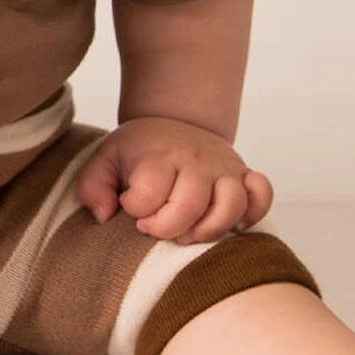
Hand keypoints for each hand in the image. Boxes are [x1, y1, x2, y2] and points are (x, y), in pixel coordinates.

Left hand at [74, 116, 272, 243]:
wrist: (173, 121)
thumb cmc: (139, 150)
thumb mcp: (105, 159)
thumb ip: (92, 187)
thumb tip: (104, 215)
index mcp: (158, 155)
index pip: (148, 194)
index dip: (136, 210)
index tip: (130, 208)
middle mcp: (194, 160)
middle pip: (190, 205)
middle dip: (168, 228)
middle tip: (154, 226)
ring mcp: (223, 167)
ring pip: (231, 205)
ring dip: (209, 229)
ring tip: (187, 233)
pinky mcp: (244, 174)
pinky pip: (262, 195)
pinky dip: (253, 213)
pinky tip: (232, 223)